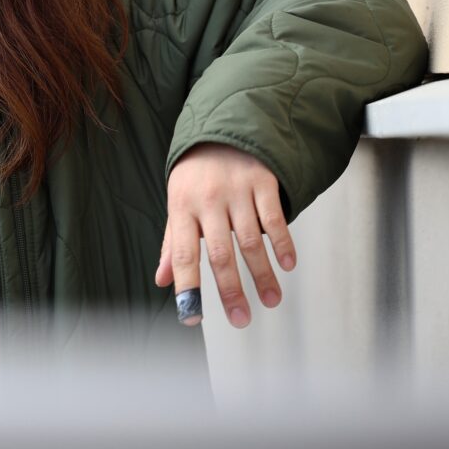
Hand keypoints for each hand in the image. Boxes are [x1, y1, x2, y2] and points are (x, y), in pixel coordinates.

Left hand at [154, 142, 295, 327]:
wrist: (222, 129)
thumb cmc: (197, 175)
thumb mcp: (178, 204)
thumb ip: (172, 244)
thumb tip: (162, 280)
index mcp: (182, 208)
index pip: (182, 254)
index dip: (187, 287)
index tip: (191, 315)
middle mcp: (208, 200)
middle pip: (219, 253)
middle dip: (230, 290)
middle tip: (241, 318)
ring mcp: (236, 191)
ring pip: (250, 240)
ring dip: (262, 274)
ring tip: (270, 300)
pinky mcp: (262, 182)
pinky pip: (273, 218)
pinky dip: (282, 243)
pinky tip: (287, 265)